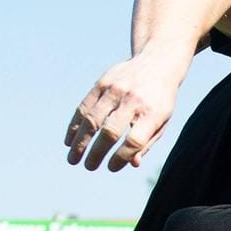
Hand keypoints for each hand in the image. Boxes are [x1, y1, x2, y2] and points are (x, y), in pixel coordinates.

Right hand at [64, 48, 185, 170]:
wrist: (157, 63)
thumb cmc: (159, 100)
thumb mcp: (161, 121)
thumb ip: (147, 142)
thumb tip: (132, 164)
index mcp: (152, 113)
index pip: (134, 140)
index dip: (121, 157)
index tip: (111, 167)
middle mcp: (133, 100)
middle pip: (111, 131)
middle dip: (97, 152)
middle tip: (89, 167)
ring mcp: (115, 90)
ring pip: (92, 120)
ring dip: (80, 142)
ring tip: (73, 159)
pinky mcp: (101, 83)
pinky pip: (84, 107)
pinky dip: (75, 126)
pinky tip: (69, 141)